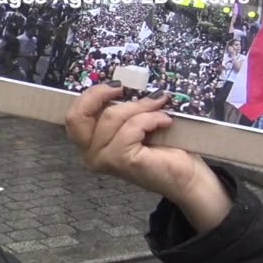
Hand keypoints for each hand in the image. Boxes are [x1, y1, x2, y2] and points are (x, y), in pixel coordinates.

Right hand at [65, 84, 231, 233]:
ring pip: (111, 117)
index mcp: (89, 145)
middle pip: (78, 116)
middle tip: (122, 87)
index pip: (74, 115)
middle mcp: (89, 155)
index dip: (90, 95)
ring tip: (160, 107)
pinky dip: (151, 118)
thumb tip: (123, 84)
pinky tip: (166, 121)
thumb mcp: (134, 123)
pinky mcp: (120, 160)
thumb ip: (122, 110)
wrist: (187, 178)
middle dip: (98, 95)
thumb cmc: (164, 150)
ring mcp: (103, 159)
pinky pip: (131, 127)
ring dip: (139, 107)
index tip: (117, 85)